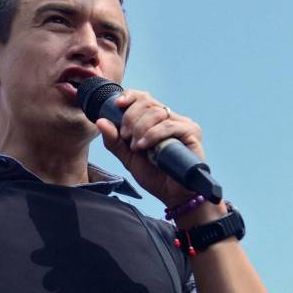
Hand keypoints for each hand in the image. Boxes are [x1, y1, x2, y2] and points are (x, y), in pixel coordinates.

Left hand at [96, 90, 216, 213]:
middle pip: (147, 102)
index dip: (130, 97)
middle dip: (131, 118)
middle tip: (126, 137)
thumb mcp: (128, 157)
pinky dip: (152, 134)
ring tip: (136, 146)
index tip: (117, 105)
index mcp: (156, 120)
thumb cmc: (154, 175)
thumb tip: (100, 121)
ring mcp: (182, 124)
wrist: (173, 195)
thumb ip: (114, 141)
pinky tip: (144, 146)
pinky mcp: (191, 133)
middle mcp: (170, 118)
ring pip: (156, 112)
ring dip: (140, 128)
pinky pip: (168, 125)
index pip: (143, 97)